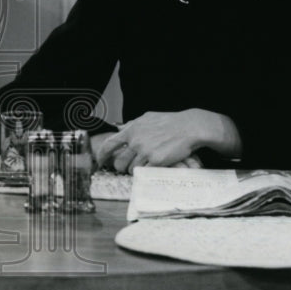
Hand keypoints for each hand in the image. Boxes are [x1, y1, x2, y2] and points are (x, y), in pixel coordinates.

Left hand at [94, 110, 209, 173]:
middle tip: (126, 168)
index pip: (109, 144)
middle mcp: (136, 141)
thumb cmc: (170, 122)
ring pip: (132, 168)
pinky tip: (152, 168)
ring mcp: (145, 151)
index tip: (100, 161)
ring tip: (143, 166)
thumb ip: (132, 124)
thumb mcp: (148, 118)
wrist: (189, 127)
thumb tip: (119, 127)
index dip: (102, 155)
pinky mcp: (156, 160)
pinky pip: (145, 171)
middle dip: (121, 167)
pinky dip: (147, 171)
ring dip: (136, 170)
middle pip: (120, 161)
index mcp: (132, 130)